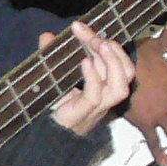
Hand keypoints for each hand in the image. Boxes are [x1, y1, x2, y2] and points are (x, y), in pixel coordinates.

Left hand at [40, 21, 135, 136]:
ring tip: (99, 44)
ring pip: (120, 87)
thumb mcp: (54, 78)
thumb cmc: (51, 109)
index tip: (85, 28)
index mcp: (104, 89)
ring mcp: (96, 108)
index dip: (109, 44)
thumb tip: (46, 36)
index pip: (119, 64)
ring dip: (113, 62)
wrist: (41, 138)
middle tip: (95, 36)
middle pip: (125, 73)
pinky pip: (96, 96)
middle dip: (114, 50)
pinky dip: (92, 77)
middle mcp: (105, 98)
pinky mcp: (82, 114)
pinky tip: (84, 63)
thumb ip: (52, 57)